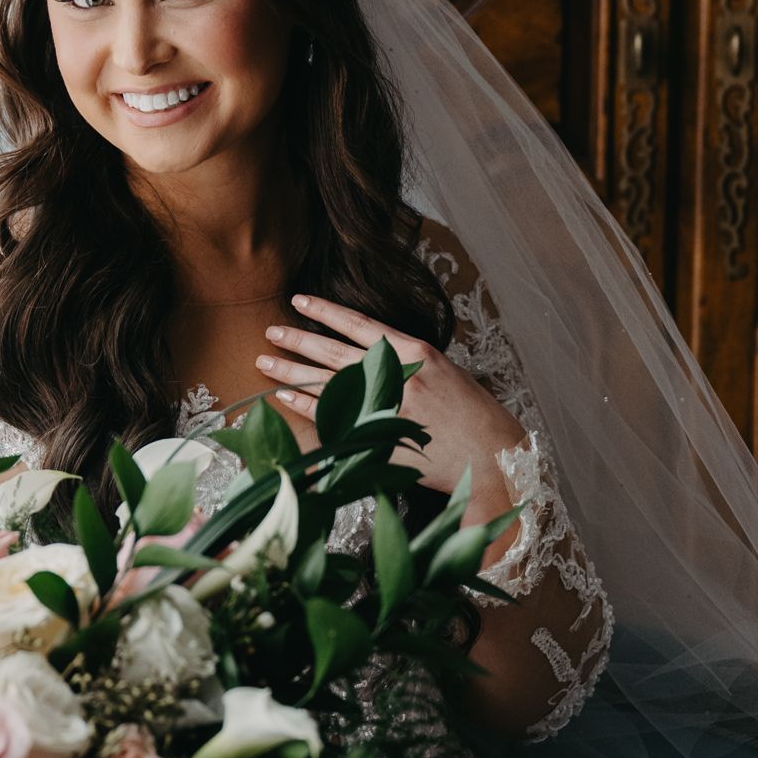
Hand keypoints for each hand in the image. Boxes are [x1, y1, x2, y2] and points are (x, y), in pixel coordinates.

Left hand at [257, 292, 526, 499]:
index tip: (300, 301)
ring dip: (293, 370)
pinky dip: (308, 407)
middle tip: (271, 330)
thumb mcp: (443, 372)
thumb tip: (370, 353)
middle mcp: (398, 375)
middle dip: (299, 339)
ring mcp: (386, 407)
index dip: (326, 311)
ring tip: (266, 361)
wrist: (492, 457)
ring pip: (328, 382)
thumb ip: (406, 361)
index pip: (360, 324)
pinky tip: (286, 397)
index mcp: (416, 353)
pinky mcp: (378, 437)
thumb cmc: (473, 415)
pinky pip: (334, 419)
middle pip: (335, 351)